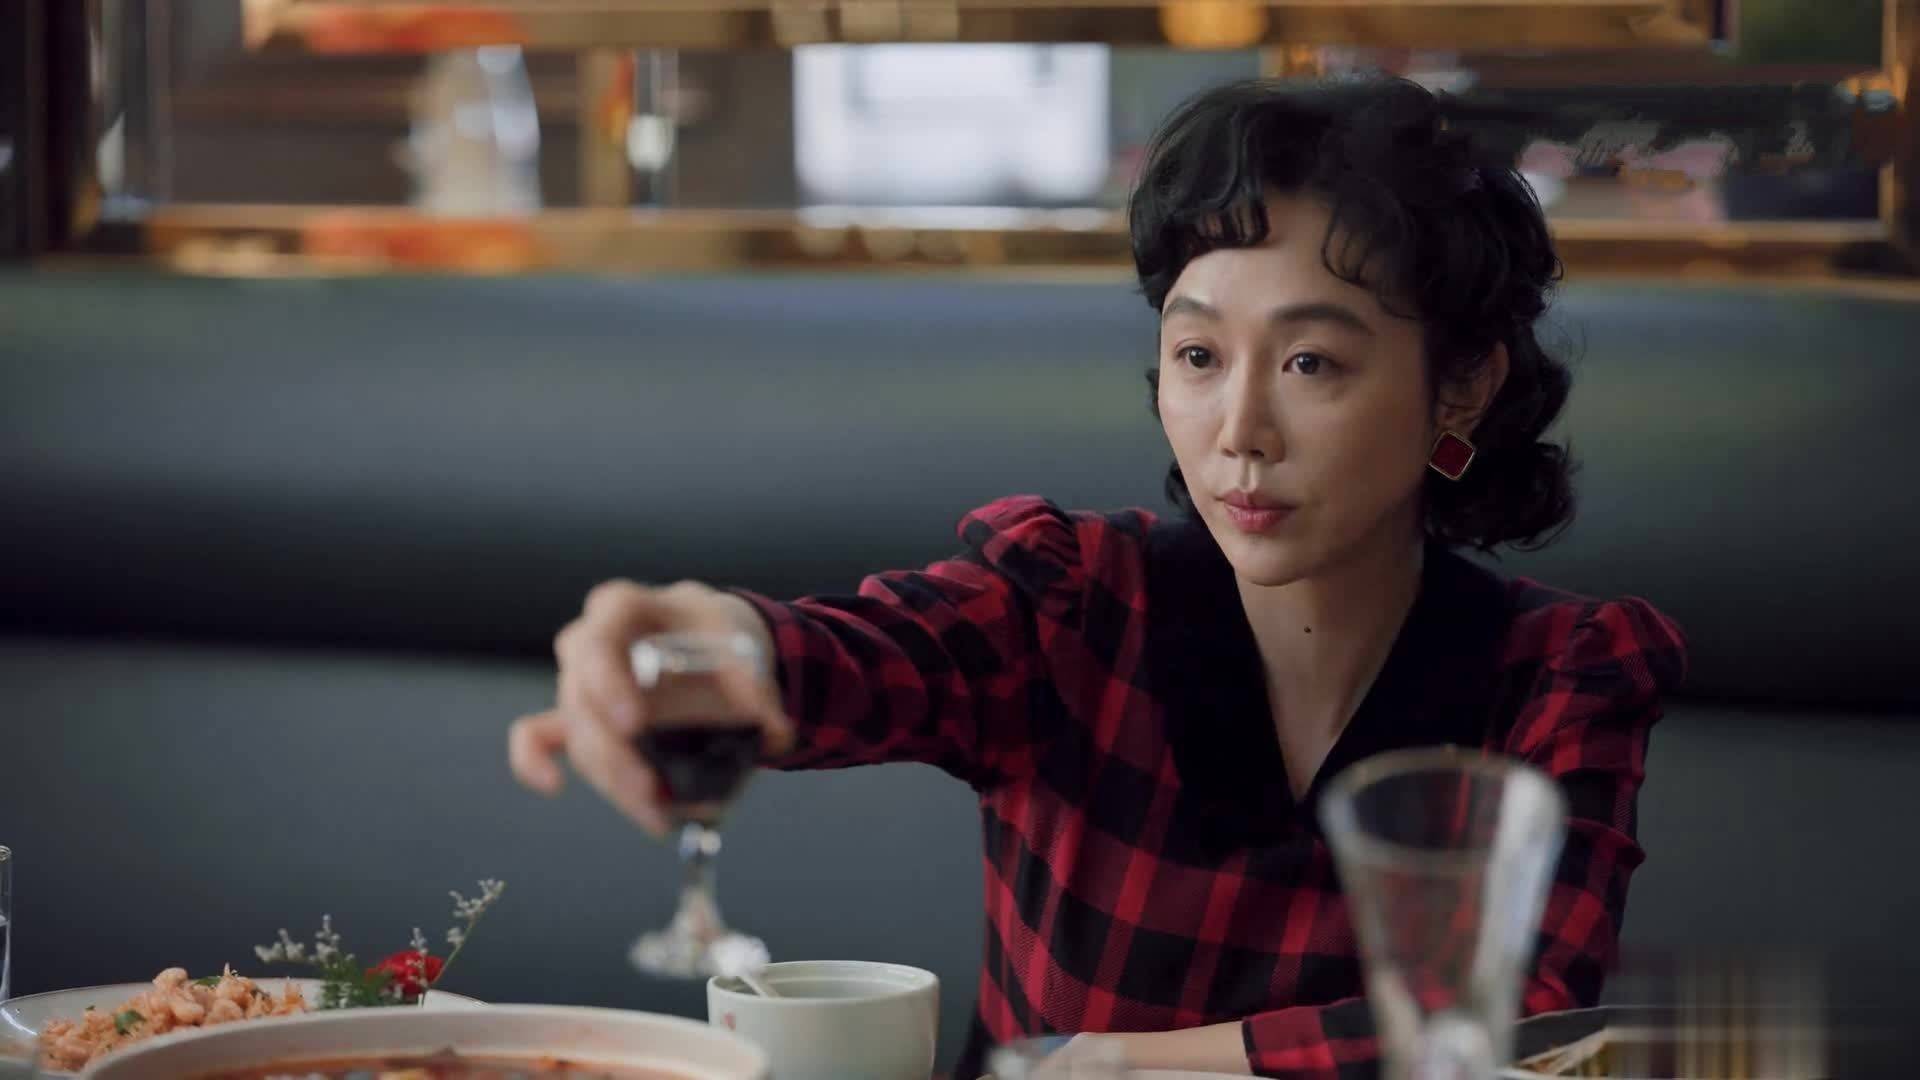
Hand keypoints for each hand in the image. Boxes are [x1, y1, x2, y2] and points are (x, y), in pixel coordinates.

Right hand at [508, 580, 790, 835]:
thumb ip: (756, 686)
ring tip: (651, 809)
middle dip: (609, 746)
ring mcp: (582, 680)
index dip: (609, 673)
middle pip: (581, 686)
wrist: (720, 648)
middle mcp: (596, 638)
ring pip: (574, 727)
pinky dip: (534, 758)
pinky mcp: (581, 716)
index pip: (608, 617)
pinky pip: (537, 733)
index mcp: (633, 606)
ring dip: (608, 774)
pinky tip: (552, 784)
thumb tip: (771, 732)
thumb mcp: (745, 649)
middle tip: (645, 786)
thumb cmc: (724, 640)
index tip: (632, 722)